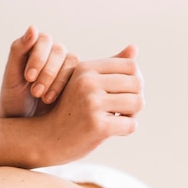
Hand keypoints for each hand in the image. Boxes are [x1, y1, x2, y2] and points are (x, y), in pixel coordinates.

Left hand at [0, 26, 77, 116]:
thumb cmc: (14, 95)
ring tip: (43, 98)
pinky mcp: (77, 80)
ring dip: (57, 81)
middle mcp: (54, 52)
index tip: (28, 77)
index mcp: (37, 46)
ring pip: (72, 62)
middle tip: (35, 92)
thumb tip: (33, 27)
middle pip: (59, 51)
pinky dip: (65, 88)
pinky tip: (51, 100)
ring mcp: (67, 65)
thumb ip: (19, 50)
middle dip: (47, 72)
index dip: (38, 57)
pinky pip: (80, 76)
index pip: (45, 40)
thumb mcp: (11, 74)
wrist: (22, 118)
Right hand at [26, 44, 143, 164]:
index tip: (123, 94)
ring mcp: (91, 104)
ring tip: (118, 119)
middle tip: (123, 110)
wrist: (49, 139)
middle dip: (135, 98)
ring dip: (132, 115)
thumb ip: (110, 66)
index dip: (134, 81)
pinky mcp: (97, 126)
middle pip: (137, 83)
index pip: (130, 66)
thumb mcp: (86, 83)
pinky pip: (131, 125)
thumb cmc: (72, 110)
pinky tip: (112, 132)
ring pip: (138, 102)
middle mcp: (87, 82)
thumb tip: (134, 47)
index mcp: (86, 68)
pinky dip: (126, 130)